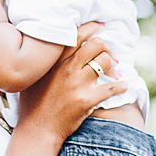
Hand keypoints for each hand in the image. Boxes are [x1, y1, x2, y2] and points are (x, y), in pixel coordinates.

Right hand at [16, 22, 126, 142]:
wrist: (37, 129)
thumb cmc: (32, 103)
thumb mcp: (33, 75)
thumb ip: (44, 60)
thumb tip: (55, 47)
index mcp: (54, 60)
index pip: (77, 34)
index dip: (91, 28)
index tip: (99, 27)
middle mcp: (67, 68)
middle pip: (96, 44)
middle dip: (105, 47)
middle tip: (106, 55)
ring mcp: (78, 83)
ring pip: (105, 62)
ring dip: (113, 65)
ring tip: (113, 72)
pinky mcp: (88, 100)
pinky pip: (112, 88)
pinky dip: (121, 86)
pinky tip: (123, 86)